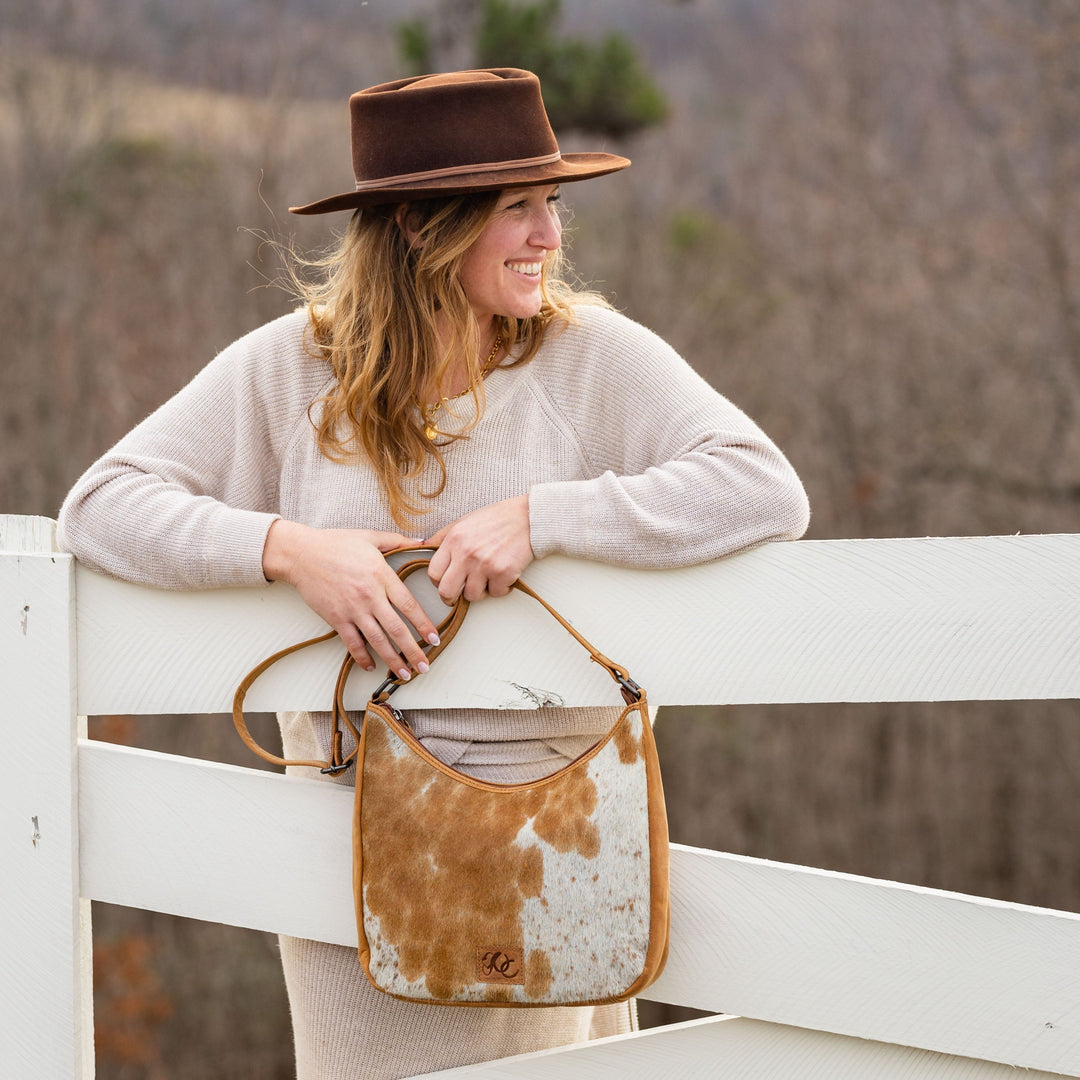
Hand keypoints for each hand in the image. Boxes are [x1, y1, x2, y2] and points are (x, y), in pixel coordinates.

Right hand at [262, 520, 439, 676]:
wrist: (302, 554)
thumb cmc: (335, 544)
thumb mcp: (369, 537)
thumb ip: (397, 541)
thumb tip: (421, 541)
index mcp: (382, 576)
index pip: (409, 605)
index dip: (424, 624)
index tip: (434, 638)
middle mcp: (370, 596)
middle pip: (397, 629)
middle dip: (413, 651)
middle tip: (424, 666)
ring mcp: (353, 609)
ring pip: (378, 640)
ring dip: (393, 659)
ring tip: (404, 674)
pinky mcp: (336, 618)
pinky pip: (352, 643)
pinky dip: (362, 657)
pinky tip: (371, 666)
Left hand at [425, 495, 532, 604]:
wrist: (529, 518)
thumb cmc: (497, 519)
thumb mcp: (465, 521)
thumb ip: (443, 536)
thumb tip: (423, 545)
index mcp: (454, 540)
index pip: (433, 573)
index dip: (438, 583)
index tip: (445, 583)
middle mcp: (466, 553)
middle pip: (446, 591)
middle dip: (451, 598)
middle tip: (460, 594)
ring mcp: (485, 565)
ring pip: (472, 596)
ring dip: (480, 591)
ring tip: (488, 578)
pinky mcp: (503, 573)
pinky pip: (495, 593)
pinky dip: (501, 588)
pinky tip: (505, 575)